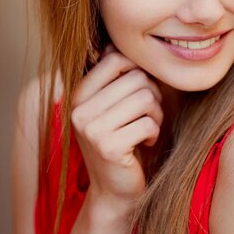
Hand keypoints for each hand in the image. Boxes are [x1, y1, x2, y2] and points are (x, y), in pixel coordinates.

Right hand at [70, 43, 162, 205]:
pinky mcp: (108, 146)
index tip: (138, 93)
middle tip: (146, 115)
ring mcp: (91, 128)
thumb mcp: (112, 106)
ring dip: (155, 115)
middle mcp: (79, 109)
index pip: (115, 59)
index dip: (138, 72)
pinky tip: (144, 143)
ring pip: (145, 98)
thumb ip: (113, 78)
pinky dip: (153, 132)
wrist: (115, 190)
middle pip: (136, 78)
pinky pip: (148, 122)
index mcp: (78, 94)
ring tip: (146, 128)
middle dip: (151, 96)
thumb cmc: (121, 141)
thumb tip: (111, 43)